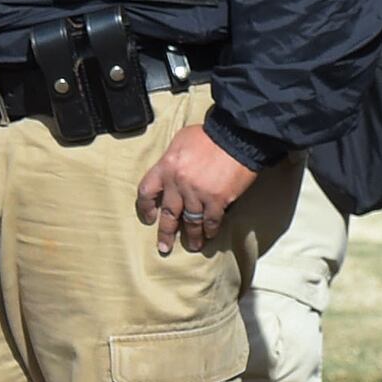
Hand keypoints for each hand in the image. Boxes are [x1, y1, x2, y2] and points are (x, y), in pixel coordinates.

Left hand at [136, 122, 256, 254]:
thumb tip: (171, 171)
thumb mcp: (181, 140)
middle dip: (166, 232)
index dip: (146, 207)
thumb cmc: (209, 135)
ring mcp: (197, 193)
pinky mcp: (216, 200)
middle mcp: (177, 183)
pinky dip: (210, 230)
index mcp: (166, 166)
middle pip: (168, 213)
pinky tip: (209, 235)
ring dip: (192, 235)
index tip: (150, 218)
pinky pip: (210, 221)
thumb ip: (172, 159)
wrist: (236, 135)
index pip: (146, 191)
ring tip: (193, 245)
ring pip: (190, 221)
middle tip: (164, 247)